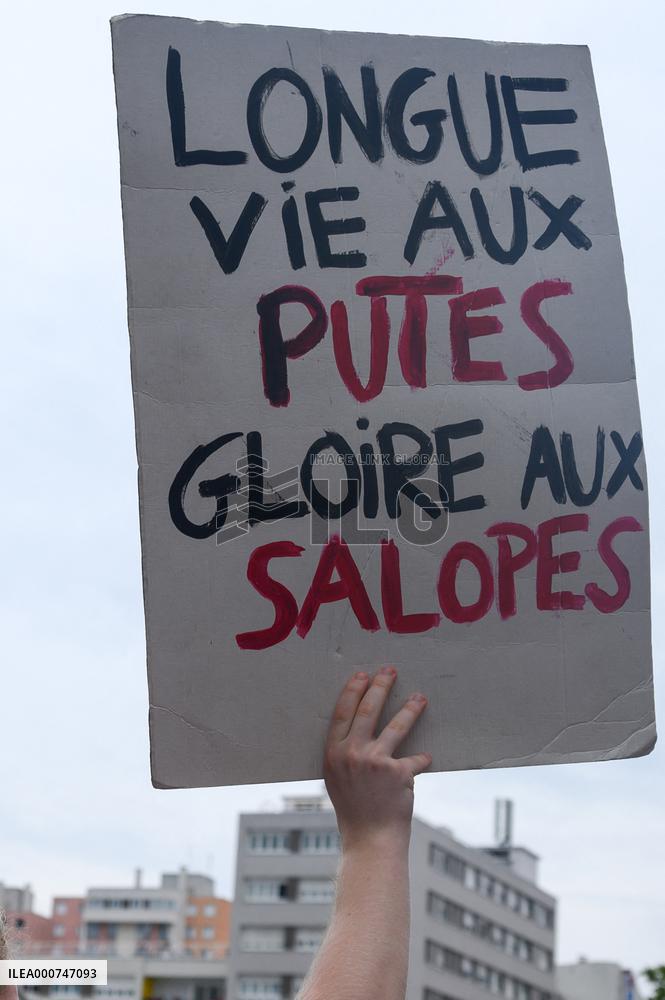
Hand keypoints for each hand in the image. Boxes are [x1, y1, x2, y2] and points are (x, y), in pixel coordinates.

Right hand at [323, 666, 430, 851]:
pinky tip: (427, 758)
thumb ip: (343, 754)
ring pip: (396, 725)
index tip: (362, 674)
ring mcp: (374, 761)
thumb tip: (358, 729)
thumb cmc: (353, 810)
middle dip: (380, 686)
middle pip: (368, 709)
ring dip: (411, 708)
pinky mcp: (398, 772)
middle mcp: (351, 753)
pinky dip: (421, 760)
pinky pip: (415, 759)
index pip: (342, 712)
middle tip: (390, 670)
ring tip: (420, 697)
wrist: (370, 840)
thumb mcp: (337, 778)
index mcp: (332, 753)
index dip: (353, 690)